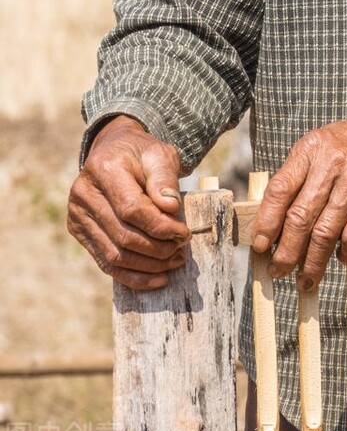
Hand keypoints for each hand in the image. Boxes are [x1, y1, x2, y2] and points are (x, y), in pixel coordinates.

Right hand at [67, 115, 190, 290]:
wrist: (114, 152)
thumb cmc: (141, 153)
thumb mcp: (159, 154)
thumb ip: (164, 178)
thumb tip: (170, 208)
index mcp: (103, 169)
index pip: (132, 209)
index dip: (160, 226)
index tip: (184, 233)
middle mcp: (84, 194)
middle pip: (123, 235)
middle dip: (158, 248)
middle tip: (182, 250)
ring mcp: (77, 216)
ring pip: (115, 255)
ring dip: (149, 265)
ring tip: (174, 261)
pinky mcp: (80, 233)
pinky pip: (106, 263)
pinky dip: (133, 276)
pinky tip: (158, 278)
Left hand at [252, 94, 346, 289]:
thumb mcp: (330, 142)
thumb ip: (306, 170)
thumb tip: (280, 212)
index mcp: (311, 148)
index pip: (279, 189)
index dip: (266, 222)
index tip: (259, 245)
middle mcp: (330, 163)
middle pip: (299, 217)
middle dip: (285, 252)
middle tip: (277, 272)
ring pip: (324, 232)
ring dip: (312, 263)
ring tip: (306, 281)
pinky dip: (346, 254)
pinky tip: (343, 261)